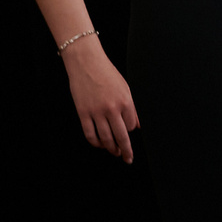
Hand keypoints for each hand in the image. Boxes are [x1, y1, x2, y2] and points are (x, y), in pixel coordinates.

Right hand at [64, 36, 139, 161]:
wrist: (86, 63)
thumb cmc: (107, 73)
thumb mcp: (125, 87)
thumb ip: (132, 107)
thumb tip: (138, 125)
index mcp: (125, 101)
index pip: (131, 126)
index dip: (131, 130)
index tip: (129, 132)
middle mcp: (112, 108)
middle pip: (121, 136)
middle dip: (126, 151)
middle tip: (127, 158)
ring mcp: (96, 112)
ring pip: (105, 139)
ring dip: (111, 148)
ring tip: (114, 152)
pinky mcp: (83, 113)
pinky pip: (90, 134)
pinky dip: (95, 143)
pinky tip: (99, 144)